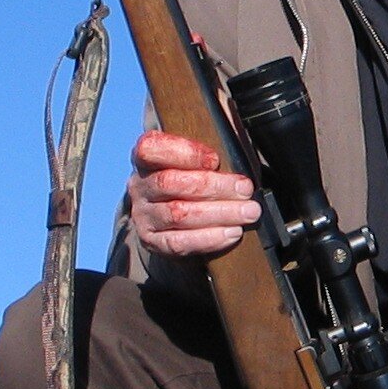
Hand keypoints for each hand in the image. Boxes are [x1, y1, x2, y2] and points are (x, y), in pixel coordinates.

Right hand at [128, 129, 258, 258]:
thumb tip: (236, 145)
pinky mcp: (152, 242)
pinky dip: (209, 238)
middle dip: (214, 186)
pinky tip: (232, 232)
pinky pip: (179, 242)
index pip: (151, 148)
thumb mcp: (196, 162)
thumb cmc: (193, 183)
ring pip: (178, 214)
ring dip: (219, 213)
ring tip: (248, 212)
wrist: (175, 224)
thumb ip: (211, 149)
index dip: (184, 152)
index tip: (215, 159)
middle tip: (245, 189)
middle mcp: (139, 186)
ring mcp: (143, 216)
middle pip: (169, 182)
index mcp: (146, 159)